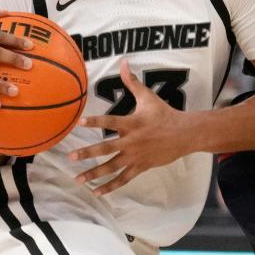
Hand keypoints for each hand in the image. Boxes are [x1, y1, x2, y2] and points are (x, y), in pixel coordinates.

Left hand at [69, 60, 191, 194]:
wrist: (184, 134)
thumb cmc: (164, 113)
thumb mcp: (148, 97)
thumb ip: (132, 82)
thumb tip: (124, 62)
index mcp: (132, 123)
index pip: (110, 122)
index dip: (95, 122)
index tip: (79, 123)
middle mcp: (131, 141)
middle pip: (106, 148)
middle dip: (87, 153)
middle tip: (70, 157)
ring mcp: (136, 156)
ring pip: (112, 167)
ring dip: (94, 174)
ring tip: (78, 179)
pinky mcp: (141, 167)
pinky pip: (123, 178)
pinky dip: (110, 186)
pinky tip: (97, 192)